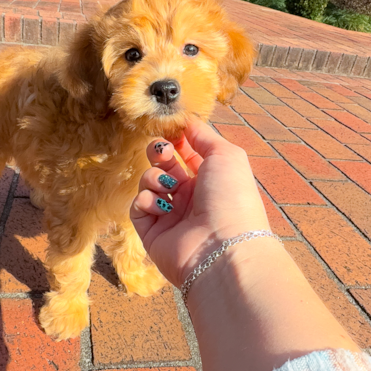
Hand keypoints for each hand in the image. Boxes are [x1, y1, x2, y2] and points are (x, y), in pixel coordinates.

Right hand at [129, 118, 270, 287]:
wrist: (222, 248)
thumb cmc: (231, 198)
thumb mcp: (226, 155)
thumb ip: (204, 136)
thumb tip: (187, 122)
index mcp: (210, 179)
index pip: (187, 153)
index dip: (177, 140)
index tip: (169, 129)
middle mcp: (191, 197)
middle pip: (164, 165)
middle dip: (159, 153)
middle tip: (162, 152)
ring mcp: (171, 215)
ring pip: (148, 183)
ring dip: (153, 177)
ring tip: (167, 186)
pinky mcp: (152, 233)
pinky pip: (138, 207)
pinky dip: (146, 200)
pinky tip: (160, 206)